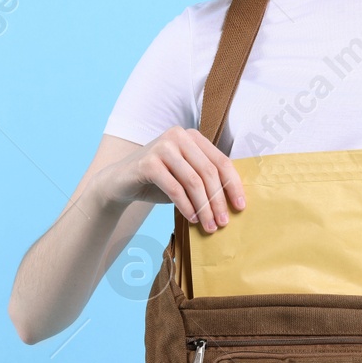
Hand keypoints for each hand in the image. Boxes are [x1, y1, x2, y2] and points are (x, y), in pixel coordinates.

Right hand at [97, 127, 244, 231]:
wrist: (120, 182)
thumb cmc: (159, 181)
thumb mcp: (186, 176)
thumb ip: (206, 180)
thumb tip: (234, 201)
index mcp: (193, 136)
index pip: (221, 161)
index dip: (233, 185)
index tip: (240, 207)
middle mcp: (178, 136)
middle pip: (209, 172)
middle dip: (218, 201)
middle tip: (223, 223)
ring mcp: (162, 146)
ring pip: (193, 181)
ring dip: (204, 207)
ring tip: (209, 226)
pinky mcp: (148, 162)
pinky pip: (175, 188)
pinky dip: (186, 206)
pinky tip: (192, 219)